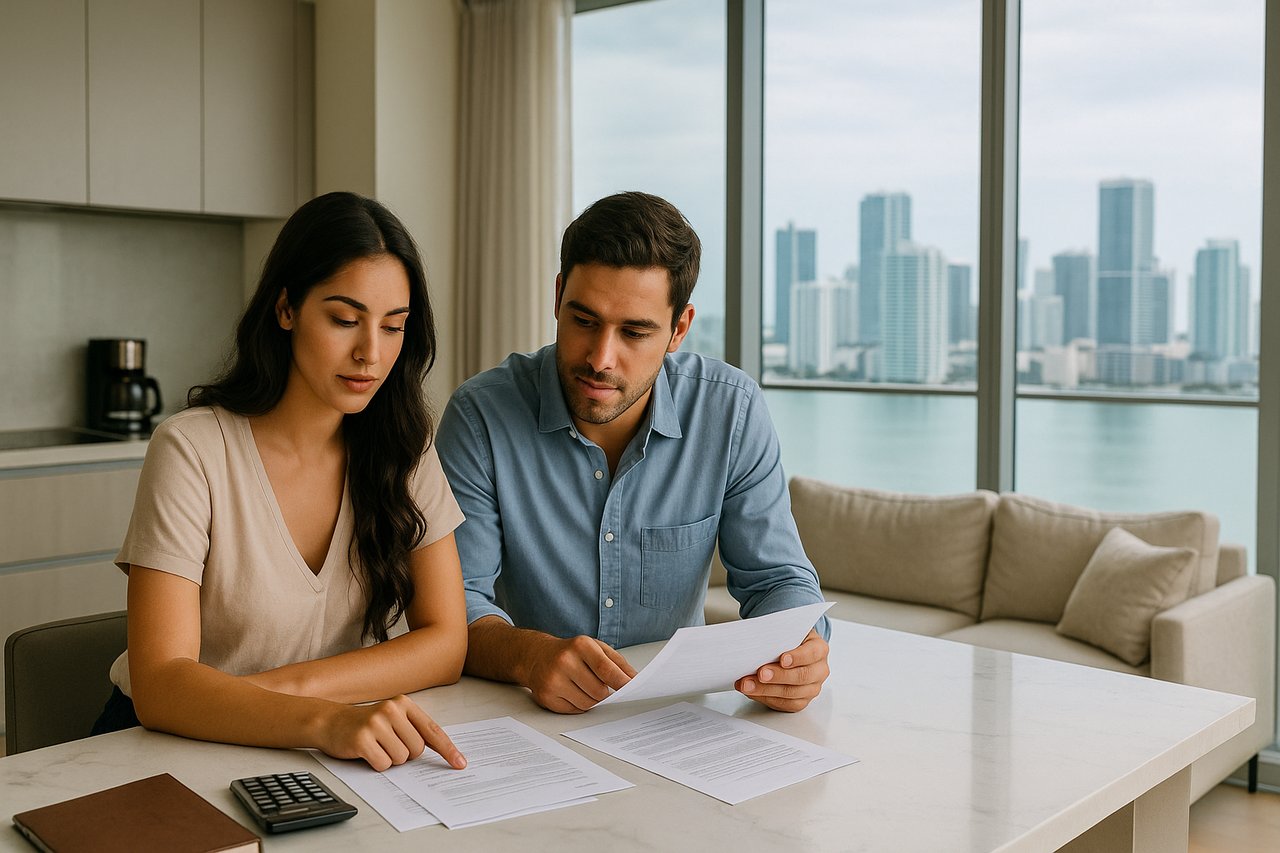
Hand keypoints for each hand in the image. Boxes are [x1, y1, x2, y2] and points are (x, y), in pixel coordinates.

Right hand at [318, 694, 466, 771]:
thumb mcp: (392, 719)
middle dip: (405, 754)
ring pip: (401, 758)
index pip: (432, 731)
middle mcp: (391, 710)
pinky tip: (367, 752)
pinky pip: (383, 764)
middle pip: (417, 750)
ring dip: (389, 759)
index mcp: (403, 704)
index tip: (460, 763)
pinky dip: (377, 764)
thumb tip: (441, 751)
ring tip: (376, 746)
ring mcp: (376, 723)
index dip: (447, 749)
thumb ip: (413, 730)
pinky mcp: (362, 739)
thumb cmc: (365, 724)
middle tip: (387, 745)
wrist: (330, 722)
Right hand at [522, 635, 636, 713]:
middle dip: (604, 692)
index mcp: (580, 646)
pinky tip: (571, 691)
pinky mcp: (546, 697)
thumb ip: (618, 663)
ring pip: (588, 704)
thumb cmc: (571, 652)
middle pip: (598, 692)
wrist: (537, 656)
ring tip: (583, 685)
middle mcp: (564, 661)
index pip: (606, 669)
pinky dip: (578, 704)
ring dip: (592, 699)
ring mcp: (553, 680)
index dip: (621, 683)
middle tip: (598, 683)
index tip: (632, 689)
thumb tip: (634, 680)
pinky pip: (574, 711)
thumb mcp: (596, 648)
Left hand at [735, 628, 829, 711]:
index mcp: (819, 649)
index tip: (782, 659)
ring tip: (748, 685)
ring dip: (766, 689)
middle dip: (778, 676)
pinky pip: (785, 704)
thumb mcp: (788, 632)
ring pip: (791, 693)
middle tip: (760, 673)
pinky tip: (753, 692)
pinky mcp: (802, 701)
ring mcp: (812, 688)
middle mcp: (819, 670)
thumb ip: (778, 637)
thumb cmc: (789, 641)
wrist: (792, 652)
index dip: (797, 657)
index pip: (812, 653)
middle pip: (801, 676)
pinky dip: (766, 698)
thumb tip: (758, 645)